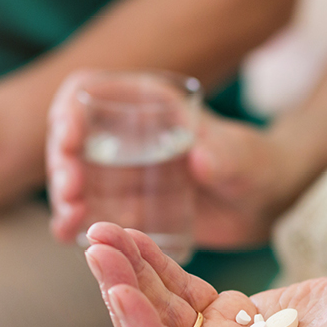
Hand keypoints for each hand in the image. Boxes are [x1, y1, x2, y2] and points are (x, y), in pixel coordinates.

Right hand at [47, 70, 297, 247]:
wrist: (264, 203)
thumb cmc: (257, 166)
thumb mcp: (244, 158)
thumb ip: (226, 155)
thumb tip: (201, 159)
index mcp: (145, 103)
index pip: (88, 91)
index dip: (69, 111)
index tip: (70, 139)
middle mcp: (123, 134)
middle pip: (71, 138)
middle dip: (62, 162)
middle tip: (71, 190)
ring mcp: (119, 171)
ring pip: (73, 177)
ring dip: (63, 196)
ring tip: (69, 218)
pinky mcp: (122, 205)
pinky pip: (88, 211)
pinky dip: (72, 222)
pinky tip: (67, 235)